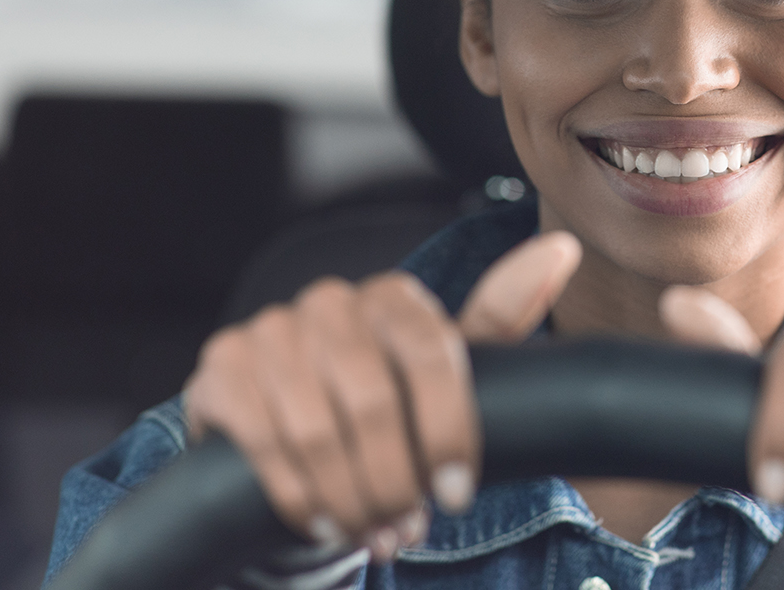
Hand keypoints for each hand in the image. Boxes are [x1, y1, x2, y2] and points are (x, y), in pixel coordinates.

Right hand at [184, 232, 580, 560]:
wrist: (288, 421)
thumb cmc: (384, 396)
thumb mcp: (445, 368)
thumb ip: (501, 315)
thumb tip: (562, 248)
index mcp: (393, 296)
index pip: (430, 355)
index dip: (447, 431)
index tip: (456, 493)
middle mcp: (329, 301)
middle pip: (372, 402)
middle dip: (395, 481)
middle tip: (407, 528)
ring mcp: (270, 330)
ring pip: (318, 431)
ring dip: (351, 499)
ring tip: (374, 534)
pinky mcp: (221, 368)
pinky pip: (263, 443)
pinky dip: (298, 496)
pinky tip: (323, 523)